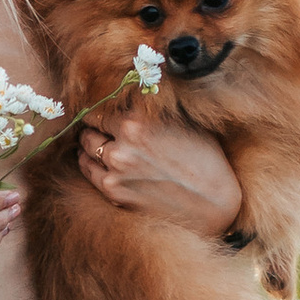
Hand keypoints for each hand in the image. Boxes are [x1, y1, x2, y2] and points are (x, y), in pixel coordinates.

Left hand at [76, 105, 242, 238]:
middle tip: (100, 130)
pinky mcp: (114, 194)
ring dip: (89, 147)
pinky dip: (90, 165)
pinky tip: (98, 163)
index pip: (100, 110)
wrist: (214, 205)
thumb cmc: (205, 160)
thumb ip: (152, 110)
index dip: (102, 111)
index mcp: (137, 123)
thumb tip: (135, 94)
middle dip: (94, 129)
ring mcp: (115, 172)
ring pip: (85, 152)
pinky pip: (89, 173)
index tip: (104, 114)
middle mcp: (121, 146)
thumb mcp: (183, 123)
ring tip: (97, 146)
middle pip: (89, 131)